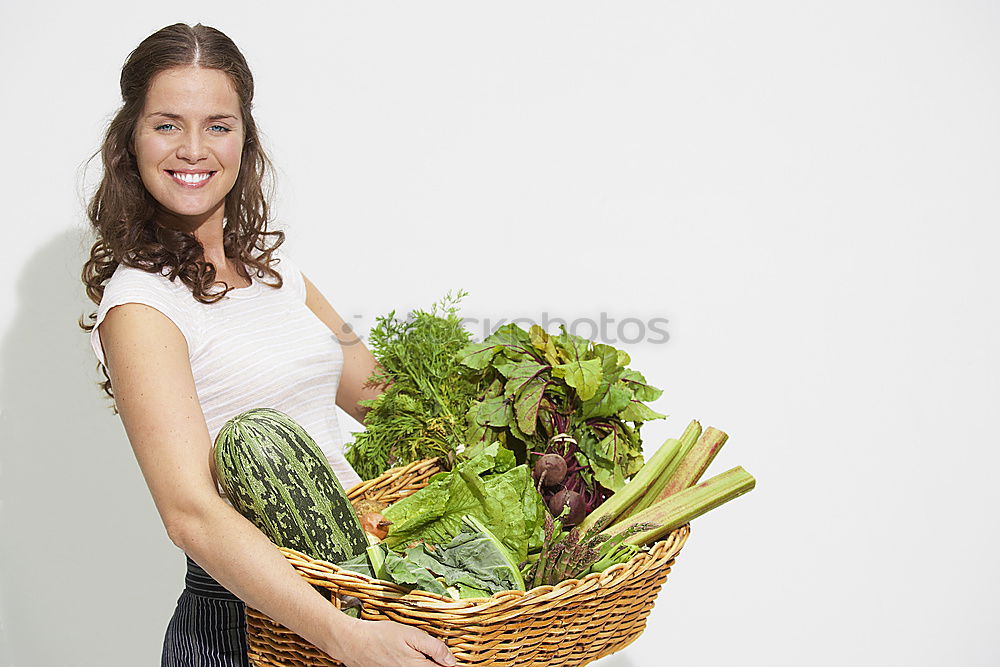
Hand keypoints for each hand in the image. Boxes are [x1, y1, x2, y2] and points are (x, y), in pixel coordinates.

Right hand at [333, 617, 456, 666]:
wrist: (353, 643)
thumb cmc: (380, 636)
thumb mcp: (411, 635)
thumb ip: (434, 648)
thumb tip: (451, 661)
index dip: (448, 663)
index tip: (448, 657)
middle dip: (435, 662)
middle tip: (434, 653)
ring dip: (423, 663)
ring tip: (412, 652)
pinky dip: (412, 664)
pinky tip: (404, 656)